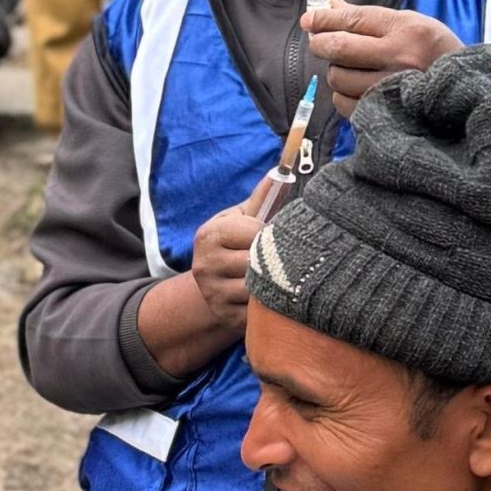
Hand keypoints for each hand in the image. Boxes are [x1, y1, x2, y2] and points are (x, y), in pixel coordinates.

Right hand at [190, 171, 278, 328]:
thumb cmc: (235, 244)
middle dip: (276, 261)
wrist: (215, 284)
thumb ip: (261, 200)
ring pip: (261, 288)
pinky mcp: (225, 316)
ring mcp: (213, 294)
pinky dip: (272, 305)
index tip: (276, 237)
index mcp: (209, 235)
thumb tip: (279, 174)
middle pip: (258, 262)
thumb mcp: (240, 220)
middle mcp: (204, 265)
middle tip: (286, 258)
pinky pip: (260, 311)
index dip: (273, 235)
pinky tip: (272, 297)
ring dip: (276, 283)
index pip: (255, 233)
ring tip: (280, 276)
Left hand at [299, 0, 461, 110]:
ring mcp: (392, 89)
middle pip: (340, 48)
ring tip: (348, 68)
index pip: (354, 20)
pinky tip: (354, 88)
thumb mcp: (411, 25)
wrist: (464, 93)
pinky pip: (344, 103)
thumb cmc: (435, 54)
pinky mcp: (384, 114)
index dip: (325, 19)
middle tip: (319, 43)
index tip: (309, 20)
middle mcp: (400, 58)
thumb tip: (328, 4)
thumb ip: (369, 18)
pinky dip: (342, 94)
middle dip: (321, 44)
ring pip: (339, 77)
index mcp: (409, 31)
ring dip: (336, 71)